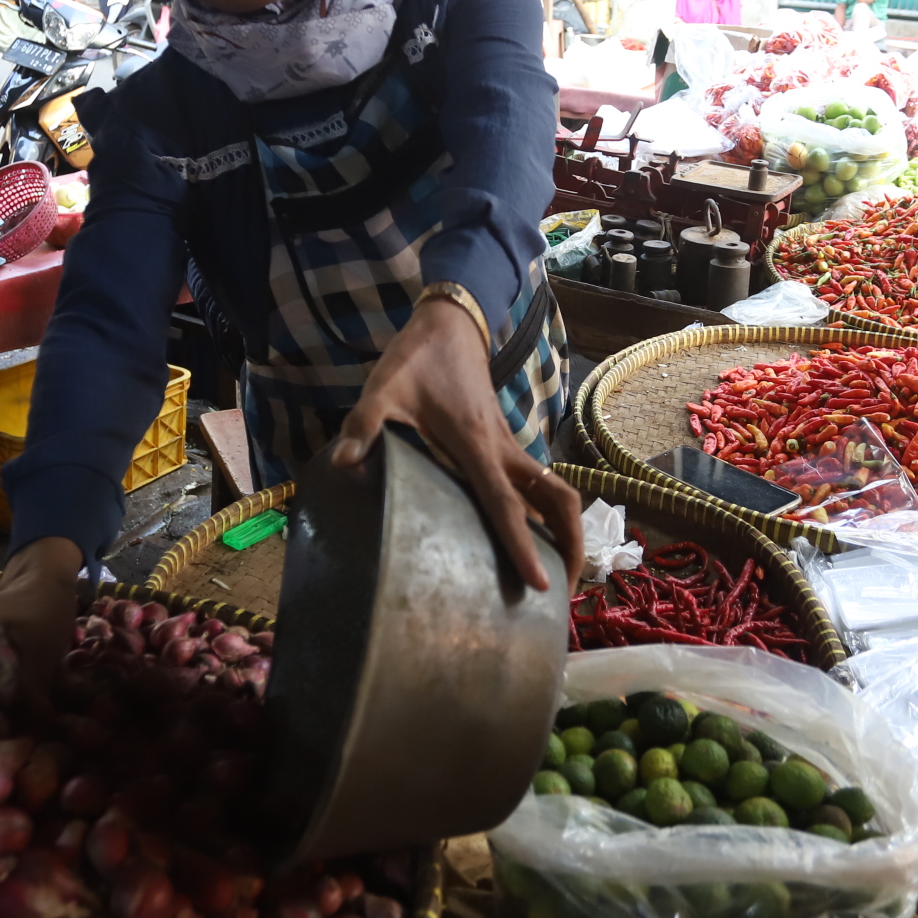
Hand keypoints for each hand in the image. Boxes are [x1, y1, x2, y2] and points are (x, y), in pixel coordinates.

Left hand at [329, 296, 582, 593]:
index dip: (523, 545)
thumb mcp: (382, 389)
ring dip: (566, 530)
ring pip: (555, 492)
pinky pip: (539, 486)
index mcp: (475, 444)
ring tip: (560, 574)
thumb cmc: (416, 360)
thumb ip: (363, 426)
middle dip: (572, 544)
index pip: (506, 503)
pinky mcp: (507, 446)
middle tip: (566, 591)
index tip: (541, 584)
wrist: (450, 326)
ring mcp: (510, 447)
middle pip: (557, 500)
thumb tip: (344, 463)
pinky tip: (533, 539)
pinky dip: (547, 514)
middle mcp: (504, 449)